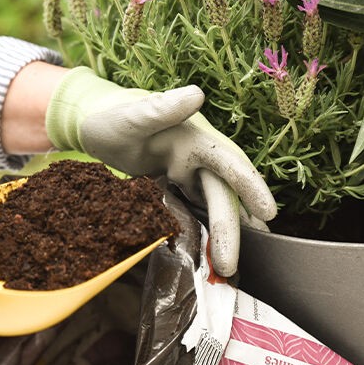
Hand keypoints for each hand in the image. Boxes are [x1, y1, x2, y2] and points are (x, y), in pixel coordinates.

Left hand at [45, 67, 276, 276]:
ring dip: (225, 235)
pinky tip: (211, 256)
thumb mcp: (131, 116)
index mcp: (196, 140)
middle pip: (222, 196)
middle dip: (230, 231)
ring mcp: (188, 176)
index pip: (231, 164)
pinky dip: (205, 233)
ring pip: (213, 208)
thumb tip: (196, 94)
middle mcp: (199, 160)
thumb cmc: (111, 118)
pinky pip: (195, 214)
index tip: (269, 213)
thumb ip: (160, 109)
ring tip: (234, 269)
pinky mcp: (175, 191)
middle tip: (229, 267)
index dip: (251, 187)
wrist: (94, 125)